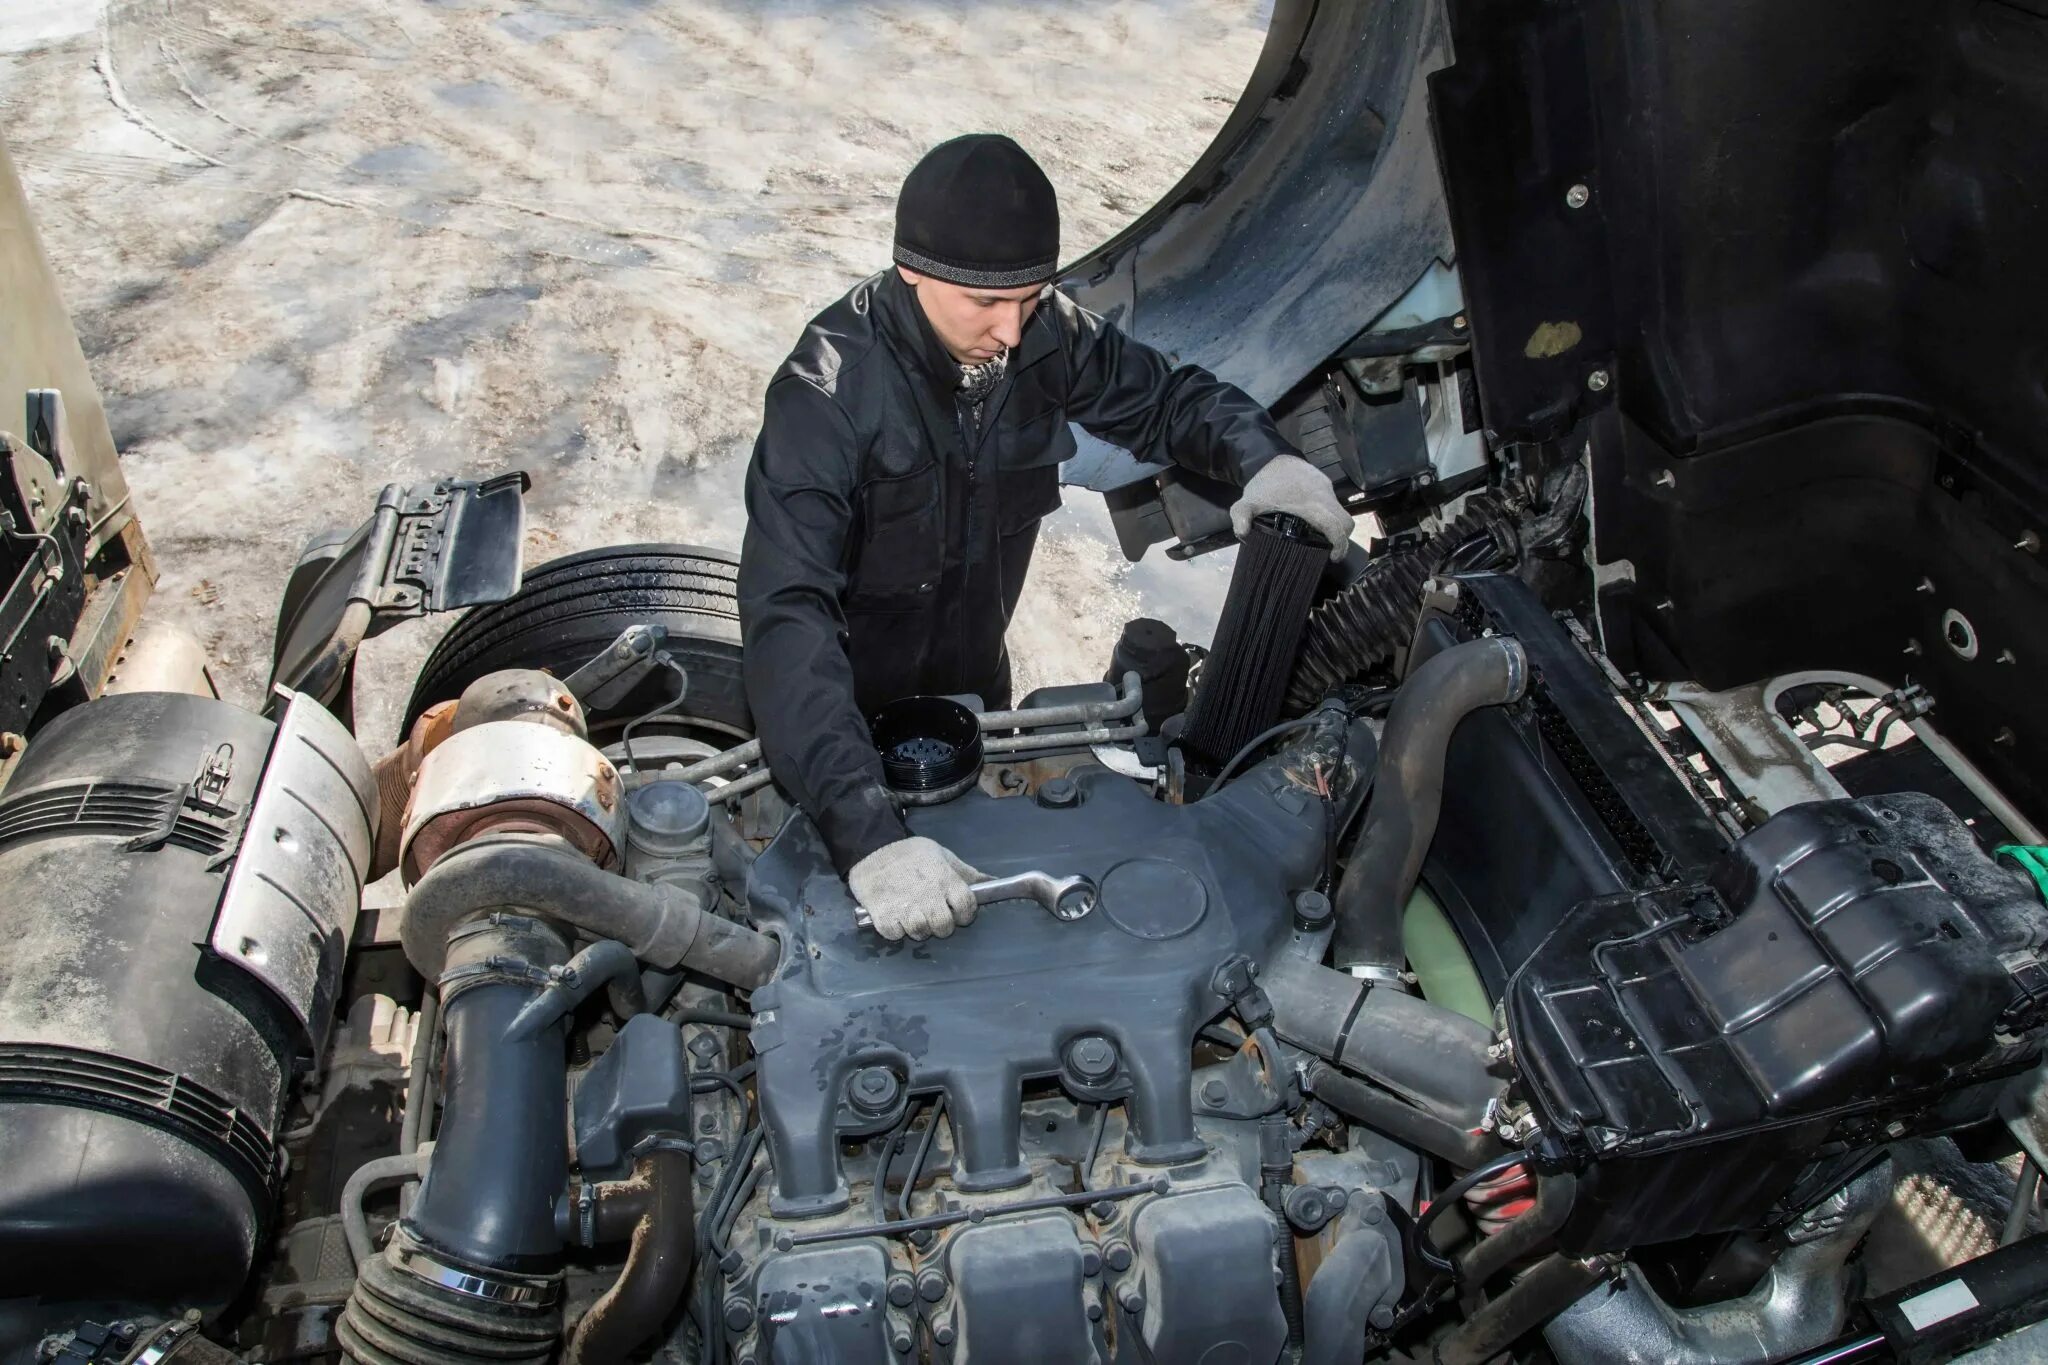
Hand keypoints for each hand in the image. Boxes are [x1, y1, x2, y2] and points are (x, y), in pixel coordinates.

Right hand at [848, 836, 985, 940]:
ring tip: (913, 916)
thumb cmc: (912, 854)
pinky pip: (894, 935)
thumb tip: (995, 882)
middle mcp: (928, 895)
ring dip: (918, 928)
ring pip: (920, 933)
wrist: (872, 848)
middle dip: (941, 925)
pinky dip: (894, 930)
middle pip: (944, 926)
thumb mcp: (943, 856)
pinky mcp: (882, 914)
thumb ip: (967, 873)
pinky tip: (894, 917)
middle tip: (933, 915)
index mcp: (945, 879)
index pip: (966, 906)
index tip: (958, 912)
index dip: (965, 914)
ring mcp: (904, 907)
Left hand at [1229, 453, 1352, 560]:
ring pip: (1339, 511)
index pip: (1338, 527)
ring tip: (1318, 536)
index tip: (1333, 557)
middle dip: (1341, 538)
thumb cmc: (1262, 482)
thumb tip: (1243, 534)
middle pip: (1345, 522)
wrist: (1269, 453)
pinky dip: (1328, 513)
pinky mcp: (1324, 482)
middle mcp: (1325, 496)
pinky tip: (1312, 519)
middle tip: (1328, 550)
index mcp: (1313, 505)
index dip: (1340, 545)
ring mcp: (1326, 488)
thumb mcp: (1246, 503)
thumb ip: (1241, 518)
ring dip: (1333, 525)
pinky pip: (1332, 501)